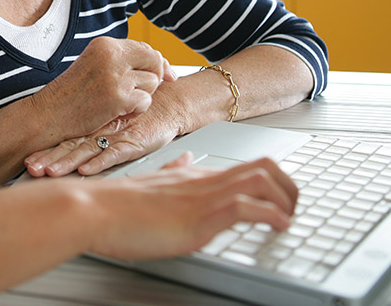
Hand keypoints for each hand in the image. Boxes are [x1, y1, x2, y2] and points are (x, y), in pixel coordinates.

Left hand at [25, 79, 181, 176]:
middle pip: (70, 145)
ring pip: (87, 150)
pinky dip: (99, 162)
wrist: (170, 104)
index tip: (25, 162)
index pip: (65, 139)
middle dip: (48, 159)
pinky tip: (85, 170)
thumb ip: (94, 131)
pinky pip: (114, 153)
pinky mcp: (134, 141)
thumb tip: (67, 151)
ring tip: (49, 172)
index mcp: (93, 125)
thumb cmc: (140, 112)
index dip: (45, 150)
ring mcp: (117, 136)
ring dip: (66, 162)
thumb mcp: (113, 120)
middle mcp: (101, 130)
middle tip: (29, 168)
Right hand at [28, 36, 175, 142]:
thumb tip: (161, 64)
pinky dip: (137, 110)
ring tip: (120, 103)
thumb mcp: (95, 66)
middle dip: (155, 77)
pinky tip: (119, 112)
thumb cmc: (72, 95)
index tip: (167, 75)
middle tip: (140, 92)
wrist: (48, 115)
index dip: (158, 62)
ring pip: (152, 82)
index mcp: (105, 45)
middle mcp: (111, 55)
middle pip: (154, 61)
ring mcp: (116, 76)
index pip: (145, 48)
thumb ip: (122, 61)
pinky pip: (146, 101)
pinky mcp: (118, 98)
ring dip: (142, 96)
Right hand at [87, 157, 297, 260]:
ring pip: (260, 181)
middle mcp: (203, 182)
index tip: (284, 198)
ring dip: (286, 200)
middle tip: (296, 207)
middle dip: (289, 186)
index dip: (272, 181)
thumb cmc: (117, 204)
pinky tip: (280, 227)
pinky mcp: (197, 217)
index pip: (245, 169)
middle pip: (262, 168)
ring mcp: (202, 197)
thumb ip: (172, 174)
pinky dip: (270, 215)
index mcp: (194, 177)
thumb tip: (184, 164)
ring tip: (293, 218)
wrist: (93, 208)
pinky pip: (244, 208)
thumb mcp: (151, 185)